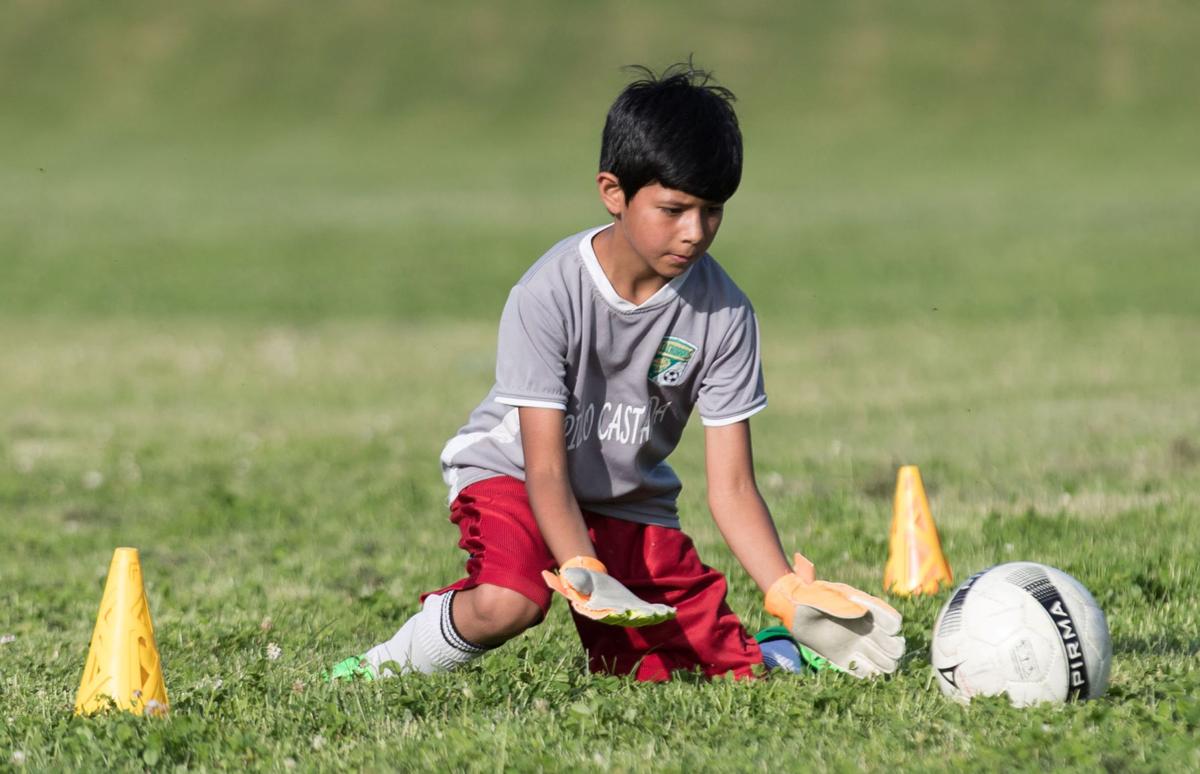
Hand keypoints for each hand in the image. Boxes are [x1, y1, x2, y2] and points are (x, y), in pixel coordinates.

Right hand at [542, 556, 675, 627]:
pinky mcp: (631, 605)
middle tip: (654, 617)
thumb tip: (546, 575)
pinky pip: (645, 610)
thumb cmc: (580, 581)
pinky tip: (669, 612)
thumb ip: (560, 581)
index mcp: (598, 607)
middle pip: (627, 616)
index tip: (626, 613)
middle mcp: (612, 611)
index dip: (617, 613)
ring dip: (652, 616)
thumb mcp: (570, 580)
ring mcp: (623, 610)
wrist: (590, 580)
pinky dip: (657, 612)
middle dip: (640, 617)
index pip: (607, 612)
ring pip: (638, 616)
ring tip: (666, 615)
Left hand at [765, 553, 904, 677]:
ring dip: (882, 664)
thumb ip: (840, 604)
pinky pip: (866, 672)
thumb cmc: (809, 598)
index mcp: (868, 610)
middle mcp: (868, 630)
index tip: (882, 628)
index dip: (892, 627)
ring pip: (886, 662)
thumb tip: (863, 613)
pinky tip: (855, 666)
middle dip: (891, 649)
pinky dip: (867, 674)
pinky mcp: (846, 659)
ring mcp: (858, 646)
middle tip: (873, 647)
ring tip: (866, 658)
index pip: (894, 622)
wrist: (793, 611)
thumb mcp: (822, 596)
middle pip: (896, 647)